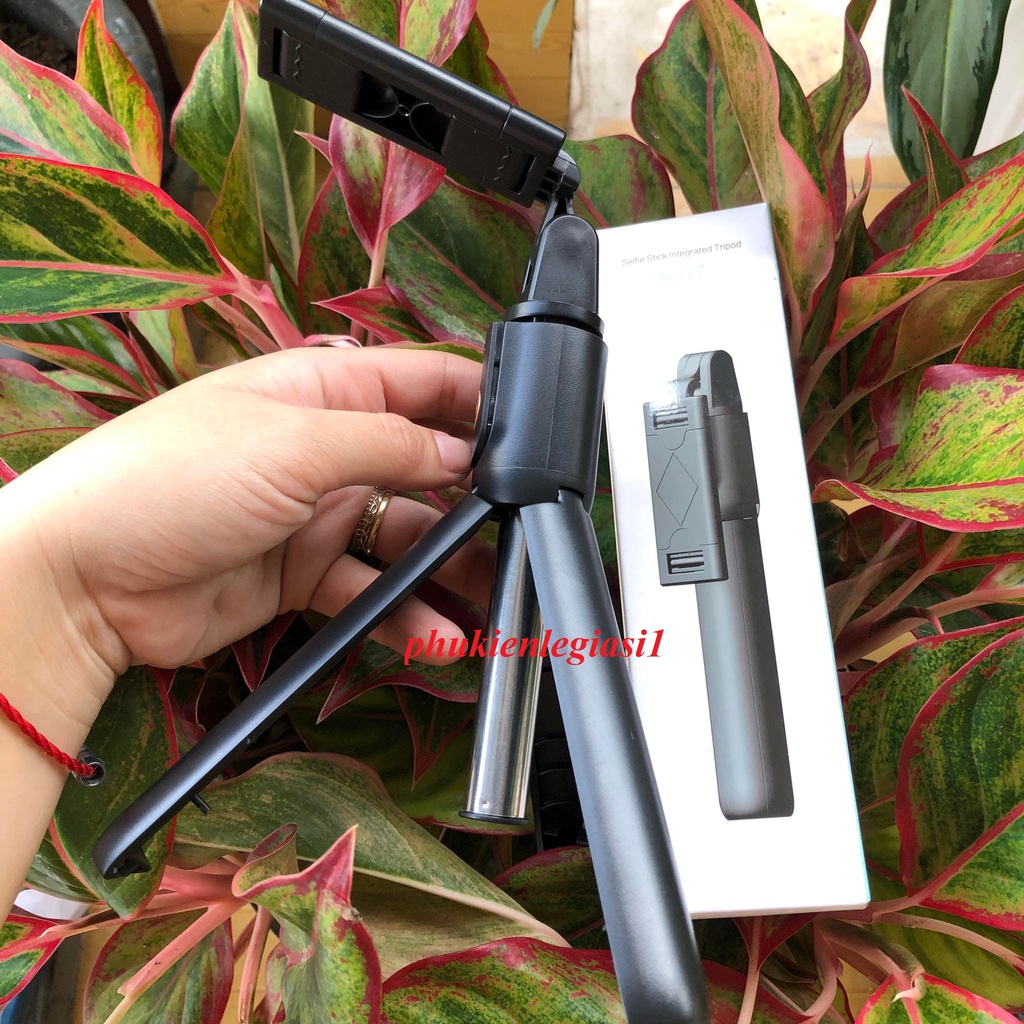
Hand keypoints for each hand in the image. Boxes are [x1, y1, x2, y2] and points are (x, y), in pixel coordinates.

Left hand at [0, 346, 489, 705]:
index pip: (418, 383)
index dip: (475, 405)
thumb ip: (389, 444)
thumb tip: (461, 450)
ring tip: (485, 605)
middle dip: (472, 503)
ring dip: (445, 572)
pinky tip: (431, 635)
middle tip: (516, 537)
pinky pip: (369, 590)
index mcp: (320, 391)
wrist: (84, 580)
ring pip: (403, 538)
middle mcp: (322, 449)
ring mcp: (312, 514)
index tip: (528, 438)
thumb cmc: (165, 480)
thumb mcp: (293, 444)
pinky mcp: (300, 575)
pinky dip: (403, 613)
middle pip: (422, 468)